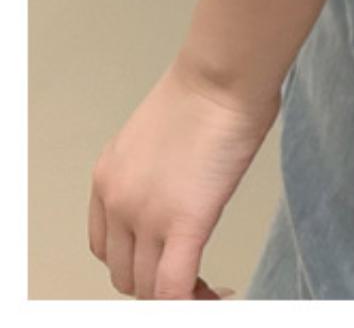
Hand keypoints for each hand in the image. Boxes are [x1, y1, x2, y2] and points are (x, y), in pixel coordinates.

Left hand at [87, 55, 278, 298]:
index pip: (107, 245)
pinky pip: (174, 288)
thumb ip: (165, 169)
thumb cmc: (213, 85)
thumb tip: (192, 187)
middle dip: (156, 283)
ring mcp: (145, 215)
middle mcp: (116, 201)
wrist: (224, 73)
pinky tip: (213, 298)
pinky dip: (191, 302)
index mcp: (109, 177)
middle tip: (191, 280)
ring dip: (175, 295)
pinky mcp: (183, 222)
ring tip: (205, 290)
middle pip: (124, 272)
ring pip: (147, 287)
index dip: (137, 261)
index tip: (166, 262)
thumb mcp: (166, 132)